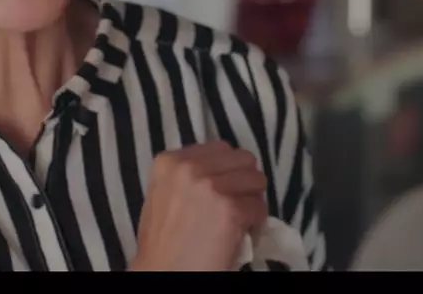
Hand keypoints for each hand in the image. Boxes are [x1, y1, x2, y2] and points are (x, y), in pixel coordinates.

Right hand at [129, 140, 268, 270]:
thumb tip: (221, 172)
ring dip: (252, 199)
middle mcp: (190, 167)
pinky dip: (256, 222)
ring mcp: (212, 187)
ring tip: (242, 217)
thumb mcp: (163, 195)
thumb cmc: (162, 243)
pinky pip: (260, 208)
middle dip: (244, 180)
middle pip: (242, 159)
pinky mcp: (231, 209)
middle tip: (238, 202)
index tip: (226, 187)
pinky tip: (243, 233)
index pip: (220, 149)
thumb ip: (186, 177)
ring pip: (256, 180)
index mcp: (170, 161)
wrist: (164, 273)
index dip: (228, 169)